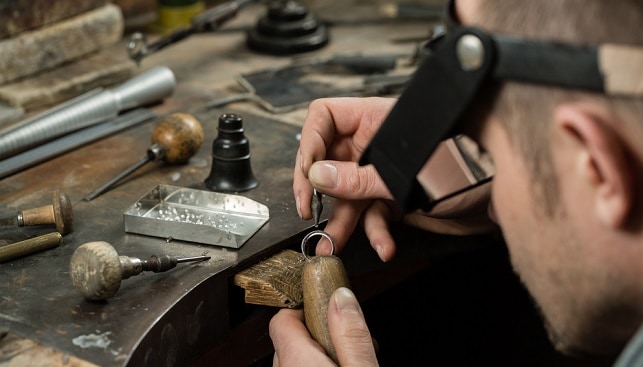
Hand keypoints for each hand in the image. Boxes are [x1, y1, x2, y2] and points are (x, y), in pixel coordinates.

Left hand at [270, 287, 377, 366]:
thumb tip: (342, 298)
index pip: (282, 318)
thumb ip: (351, 334)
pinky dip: (315, 366)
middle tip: (346, 334)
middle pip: (289, 337)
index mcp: (297, 361)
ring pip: (295, 358)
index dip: (305, 305)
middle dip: (318, 330)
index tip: (327, 303)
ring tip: (349, 357)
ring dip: (319, 351)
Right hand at [294, 97, 495, 261]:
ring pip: (349, 194)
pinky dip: (375, 232)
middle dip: (319, 191)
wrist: (505, 195)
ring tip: (331, 245)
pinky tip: (384, 245)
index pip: (326, 117)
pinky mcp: (396, 197)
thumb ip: (359, 178)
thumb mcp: (407, 173)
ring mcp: (385, 171)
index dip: (310, 143)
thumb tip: (318, 176)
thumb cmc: (472, 164)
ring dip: (342, 222)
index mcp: (376, 120)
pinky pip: (373, 214)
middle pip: (330, 160)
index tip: (308, 175)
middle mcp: (376, 143)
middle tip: (309, 211)